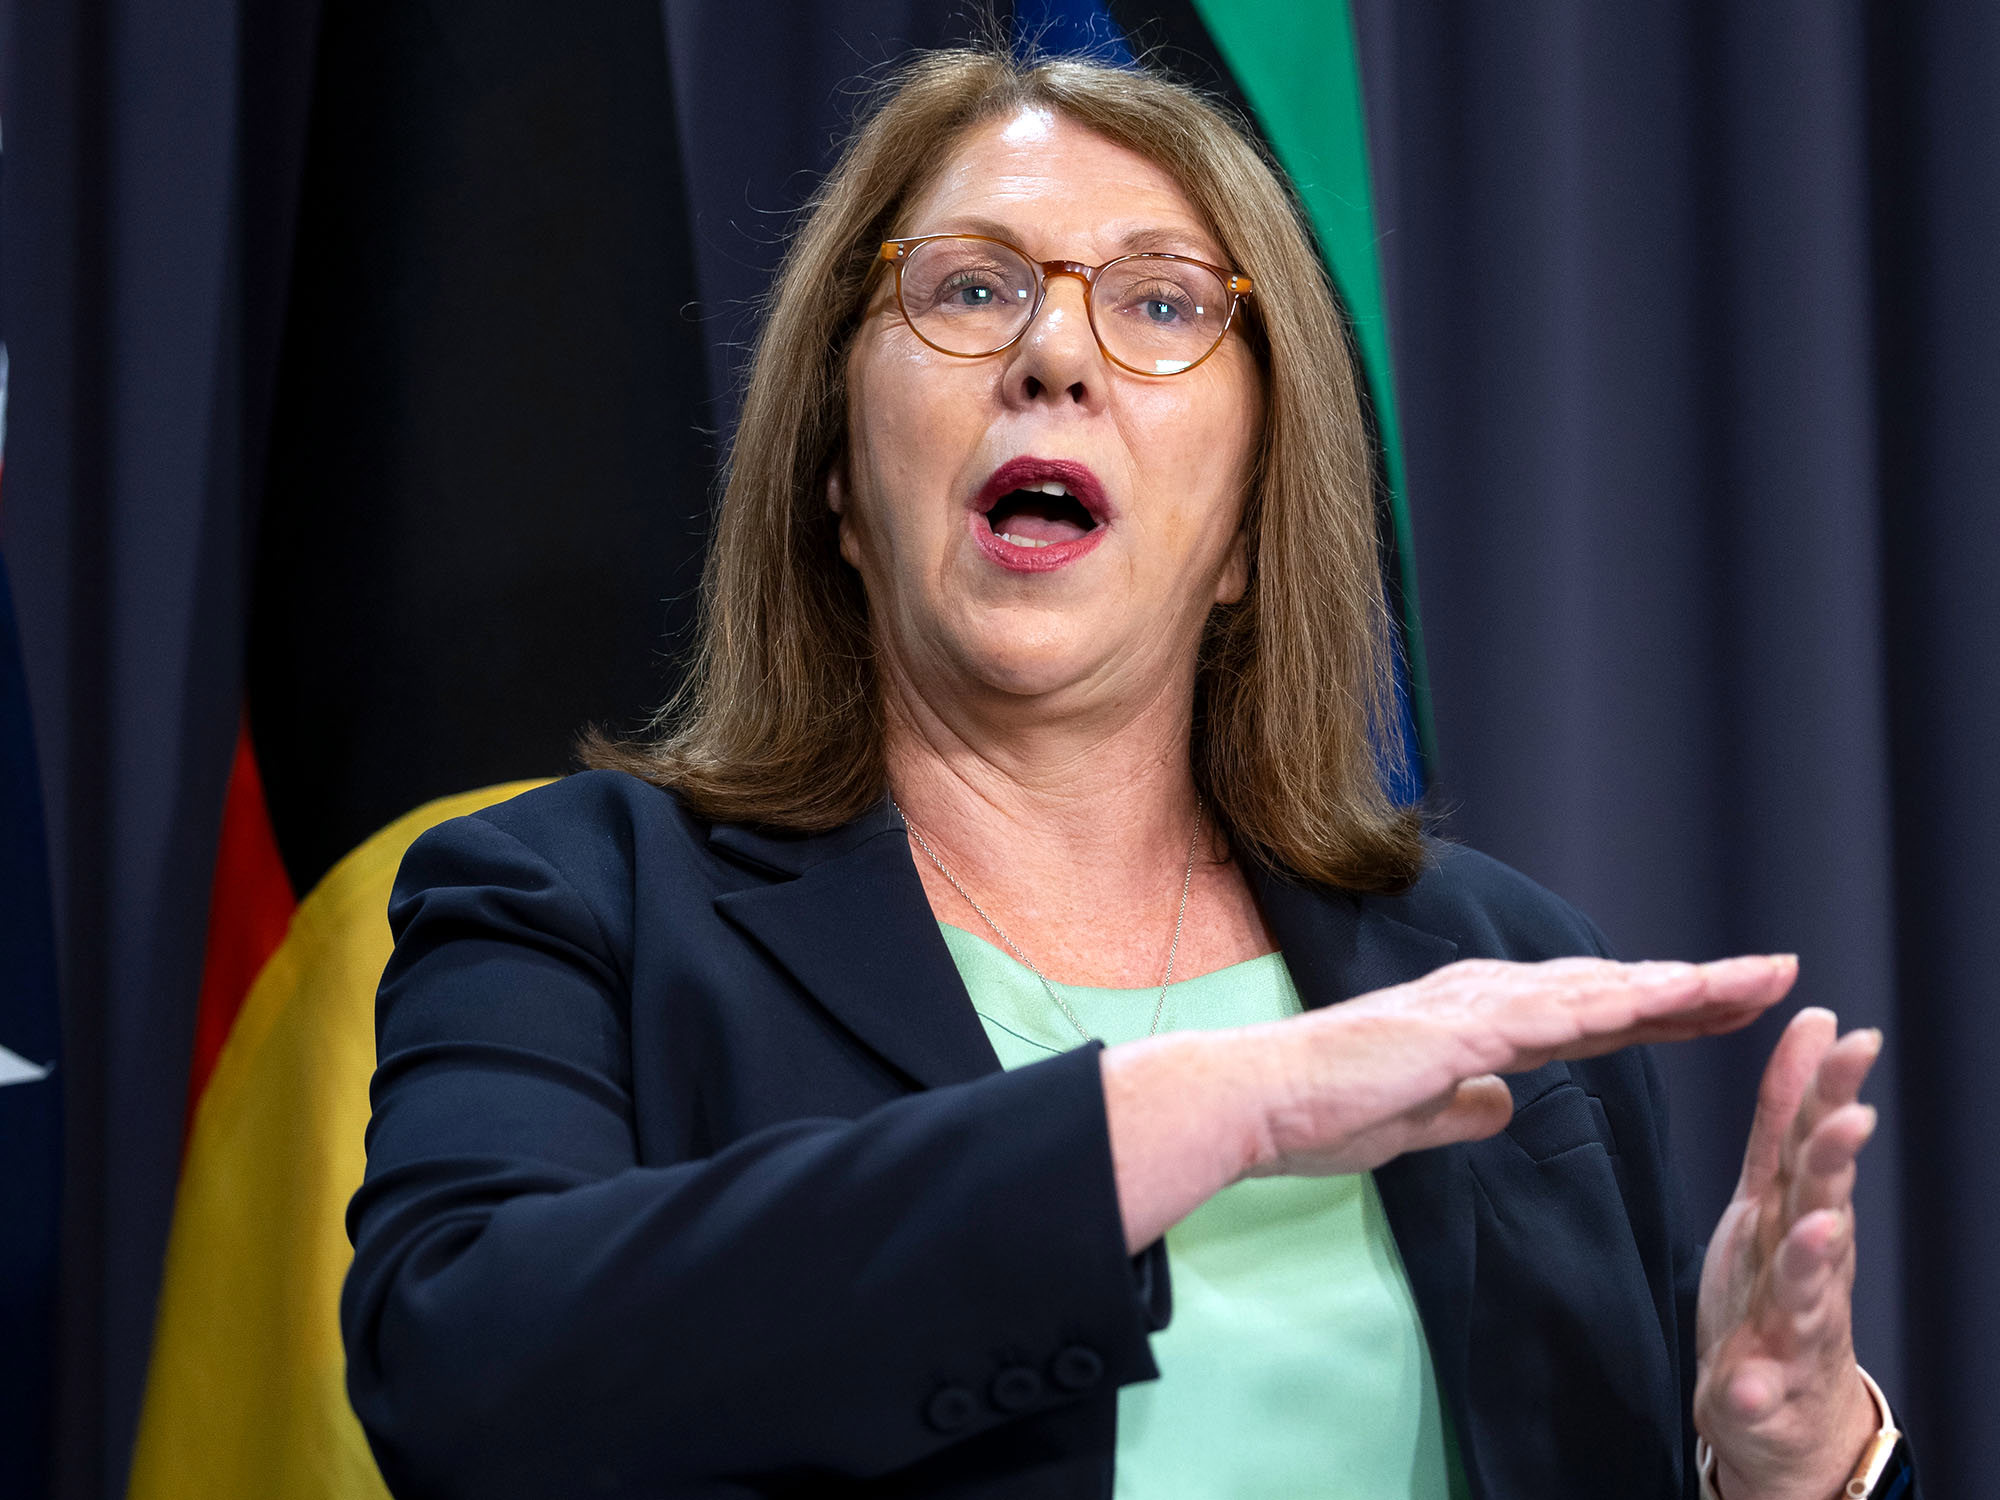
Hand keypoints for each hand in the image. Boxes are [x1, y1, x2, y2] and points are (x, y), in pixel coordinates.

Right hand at [1105, 952, 1792, 1253]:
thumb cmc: (1315, 1113)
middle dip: (1697, 984)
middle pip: (1610, 989)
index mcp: (1474, 1022)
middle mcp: (1481, 998)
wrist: (1251, 1101)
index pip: (1588, 1013)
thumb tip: (1502, 1106)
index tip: (1723, 1006)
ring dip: (1679, 984)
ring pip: (1595, 990)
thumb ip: (1461, 1109)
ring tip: (1754, 979)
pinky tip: (1665, 999)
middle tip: (1777, 973)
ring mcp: (1468, 1008)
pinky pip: (1548, 1016)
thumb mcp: (1411, 1122)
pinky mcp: (1450, 1030)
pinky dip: (1612, 1005)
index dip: (1661, 1008)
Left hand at [1695, 1007, 1882, 1499]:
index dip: (1831, 1088)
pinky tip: (1745, 1386)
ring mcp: (1791, 1327)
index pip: (1815, 1139)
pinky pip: (1757, 1389)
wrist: (1784, 1407)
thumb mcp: (1774, 1188)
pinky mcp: (1764, 1387)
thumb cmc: (1776, 1279)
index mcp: (1798, 1209)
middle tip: (1850, 1118)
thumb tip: (1816, 1018)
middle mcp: (1806, 1263)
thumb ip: (1786, 1112)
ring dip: (1811, 1258)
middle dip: (1834, 1162)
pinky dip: (1753, 1386)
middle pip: (1820, 1203)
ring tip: (1817, 1229)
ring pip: (1804, 1289)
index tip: (1850, 1034)